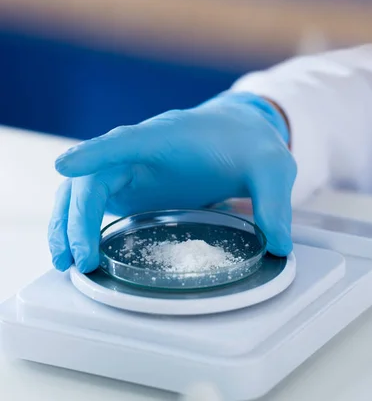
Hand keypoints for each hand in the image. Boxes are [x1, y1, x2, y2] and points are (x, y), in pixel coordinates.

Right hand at [49, 92, 295, 272]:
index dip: (94, 153)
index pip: (125, 141)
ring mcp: (129, 171)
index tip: (66, 166)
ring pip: (81, 192)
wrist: (236, 135)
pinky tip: (79, 257)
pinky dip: (79, 229)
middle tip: (82, 261)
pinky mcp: (129, 190)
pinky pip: (91, 206)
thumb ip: (274, 202)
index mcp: (168, 136)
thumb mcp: (272, 167)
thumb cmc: (248, 145)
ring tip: (65, 265)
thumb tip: (278, 245)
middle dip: (78, 217)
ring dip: (67, 226)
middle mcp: (138, 152)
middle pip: (92, 177)